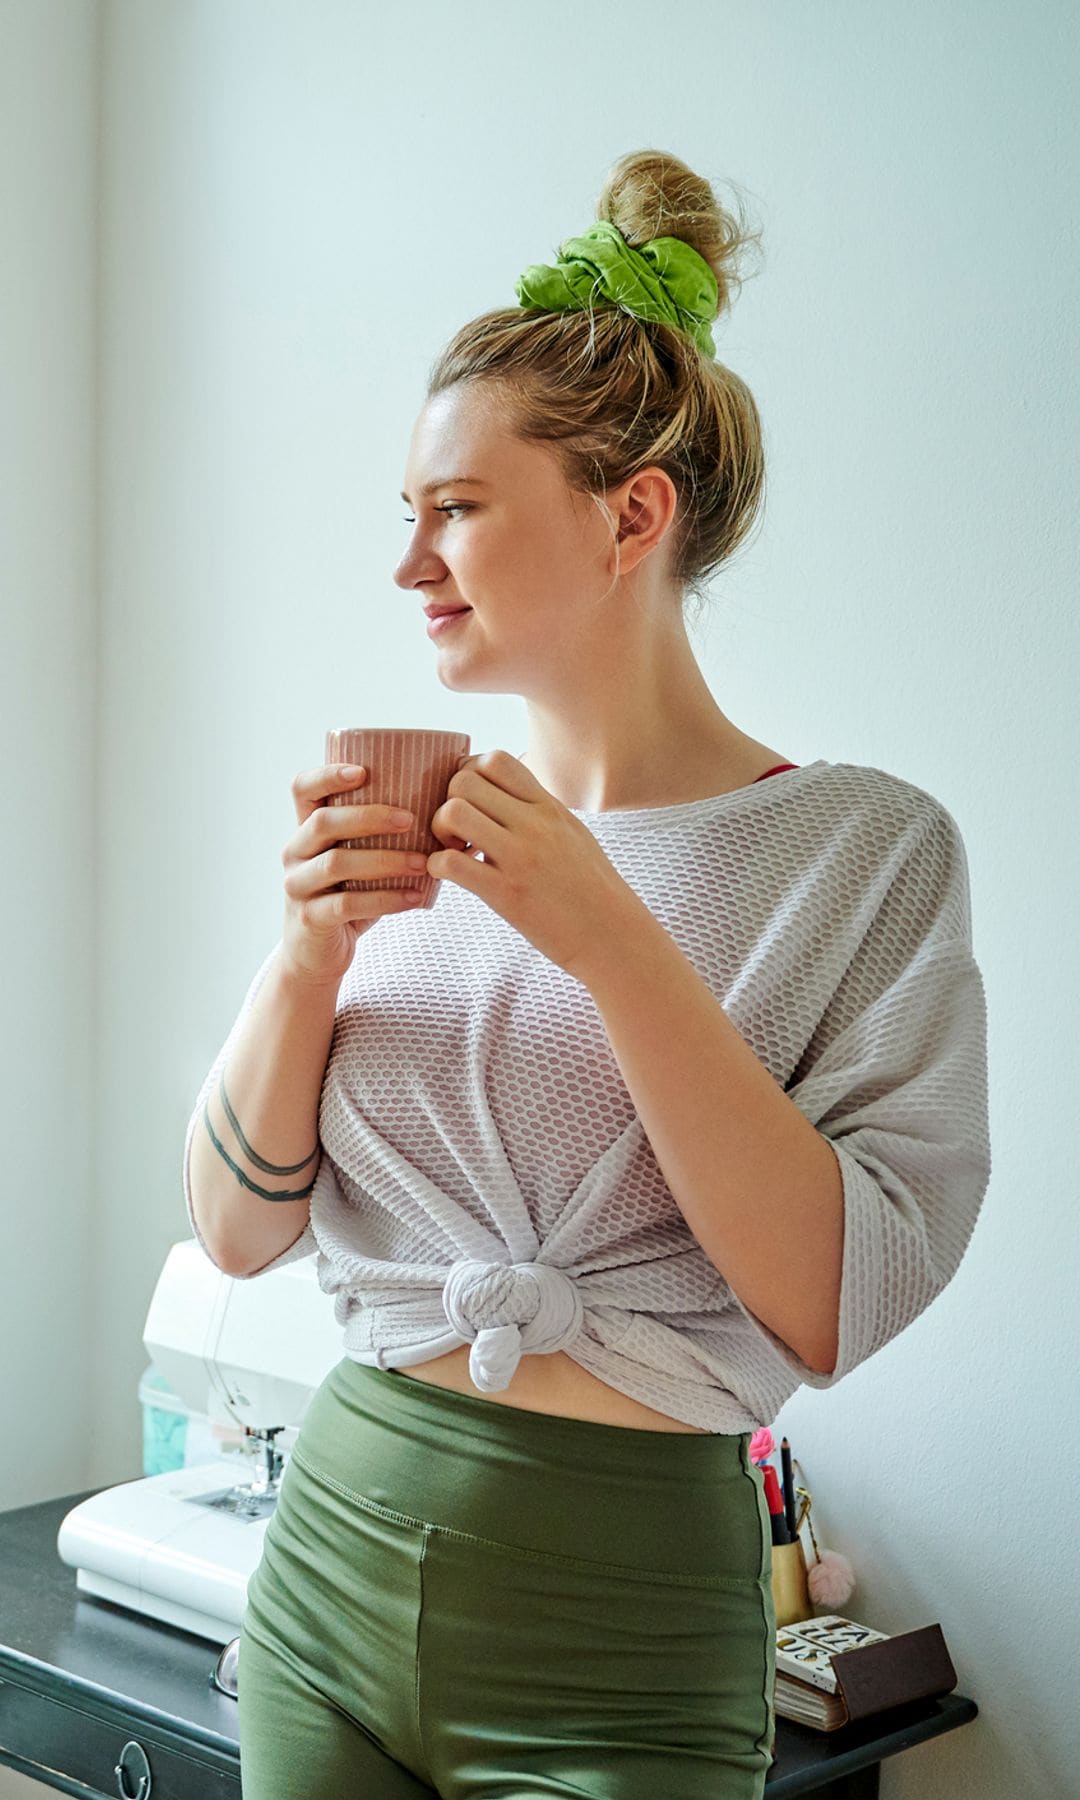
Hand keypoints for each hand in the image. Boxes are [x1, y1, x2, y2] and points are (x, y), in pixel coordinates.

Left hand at [427, 749, 642, 980]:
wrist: (613, 935)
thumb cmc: (590, 888)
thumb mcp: (571, 833)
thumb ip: (537, 810)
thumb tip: (504, 795)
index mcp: (549, 807)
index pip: (496, 760)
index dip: (470, 776)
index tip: (474, 804)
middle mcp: (536, 825)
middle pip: (465, 780)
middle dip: (448, 801)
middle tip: (458, 831)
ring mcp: (521, 858)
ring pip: (454, 812)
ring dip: (440, 830)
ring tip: (455, 851)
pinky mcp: (507, 894)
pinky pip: (451, 863)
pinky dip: (438, 866)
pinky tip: (452, 876)